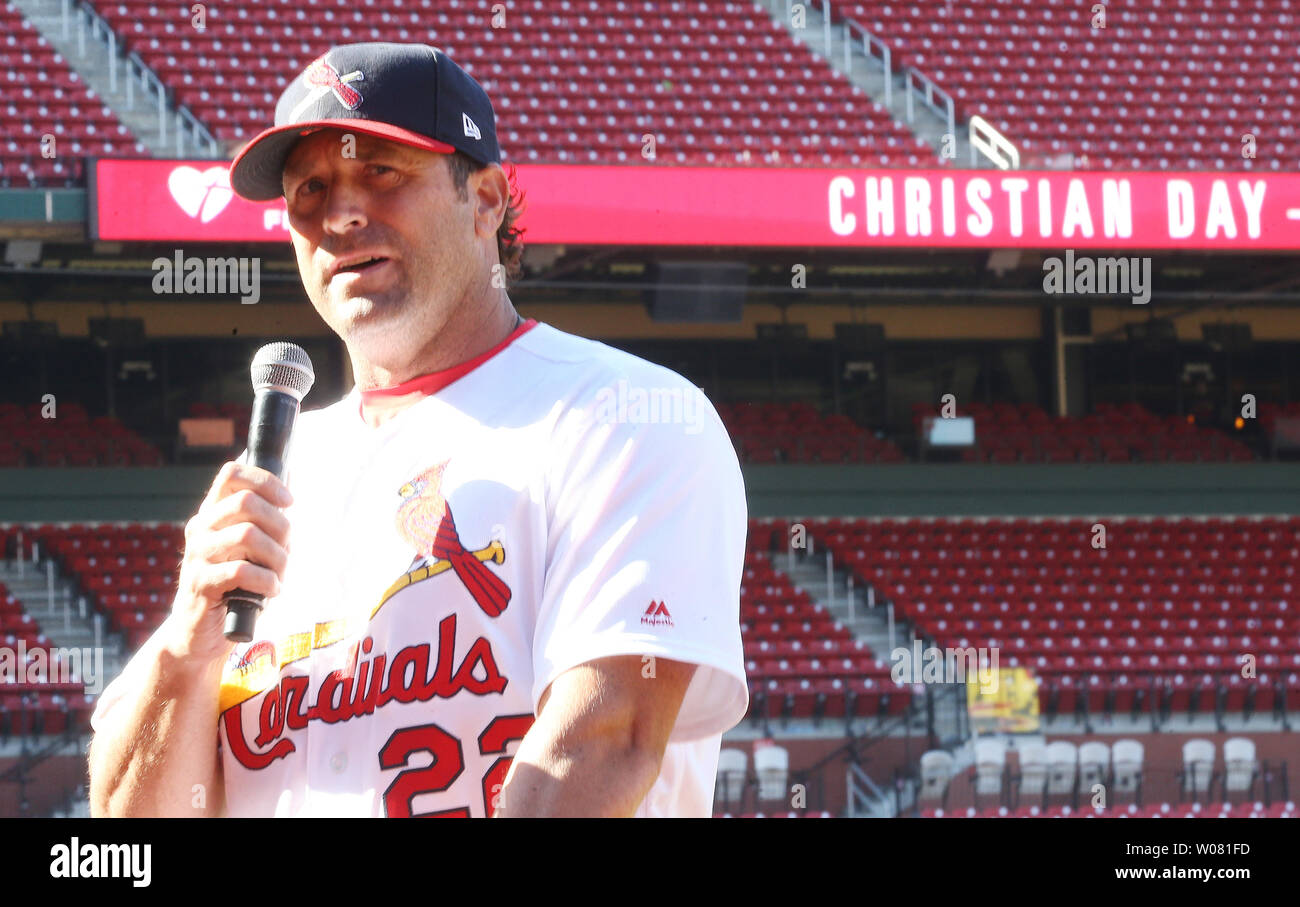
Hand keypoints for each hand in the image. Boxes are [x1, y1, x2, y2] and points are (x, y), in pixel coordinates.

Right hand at [166, 461, 293, 667]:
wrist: (199, 633)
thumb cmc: (234, 586)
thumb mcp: (251, 547)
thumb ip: (266, 519)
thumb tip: (290, 476)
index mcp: (212, 513)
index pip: (231, 474)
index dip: (265, 480)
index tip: (289, 502)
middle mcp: (201, 528)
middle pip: (246, 502)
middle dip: (280, 525)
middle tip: (287, 550)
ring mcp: (197, 555)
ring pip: (248, 534)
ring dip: (277, 557)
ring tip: (279, 574)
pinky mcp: (200, 583)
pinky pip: (242, 570)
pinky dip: (267, 580)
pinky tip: (271, 590)